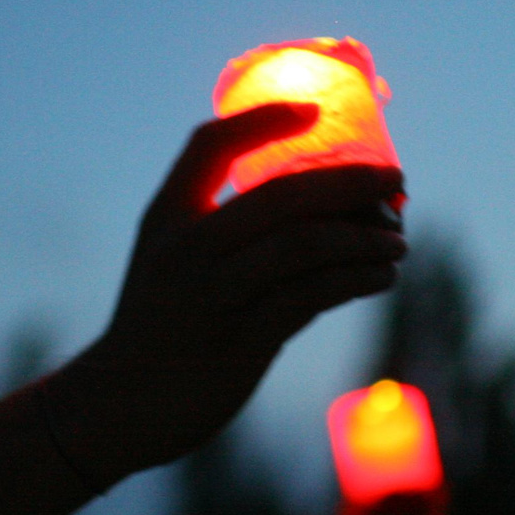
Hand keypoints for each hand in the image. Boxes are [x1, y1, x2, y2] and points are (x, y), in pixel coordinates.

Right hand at [43, 104, 405, 485]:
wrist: (117, 404)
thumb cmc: (158, 324)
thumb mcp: (171, 262)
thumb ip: (225, 230)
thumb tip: (321, 205)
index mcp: (167, 217)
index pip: (212, 145)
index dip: (262, 120)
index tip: (313, 110)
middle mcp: (187, 249)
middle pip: (280, 195)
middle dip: (349, 181)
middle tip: (396, 180)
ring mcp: (212, 296)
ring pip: (303, 246)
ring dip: (363, 237)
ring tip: (397, 241)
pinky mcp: (239, 343)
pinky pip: (310, 299)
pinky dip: (354, 281)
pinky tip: (380, 277)